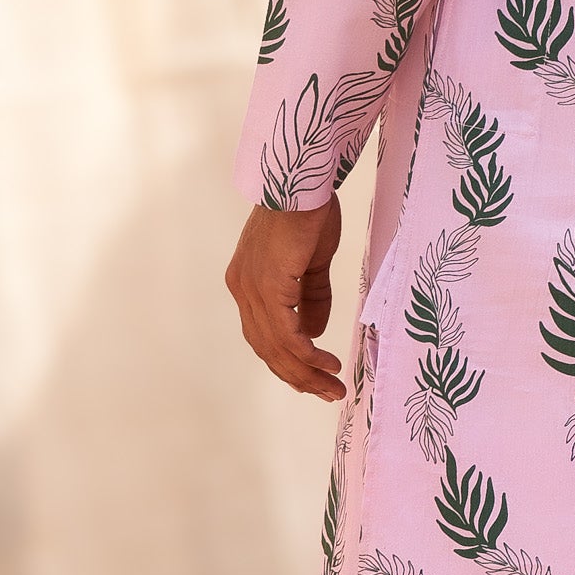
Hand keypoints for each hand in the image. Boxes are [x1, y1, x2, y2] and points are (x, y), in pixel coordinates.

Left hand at [226, 195, 345, 403]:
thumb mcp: (312, 263)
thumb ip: (311, 298)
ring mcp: (252, 289)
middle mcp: (242, 289)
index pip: (263, 335)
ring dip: (306, 372)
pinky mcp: (268, 287)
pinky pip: (287, 334)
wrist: (302, 181)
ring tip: (332, 387)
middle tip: (327, 393)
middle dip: (298, 376)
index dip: (286, 362)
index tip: (312, 379)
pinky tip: (326, 363)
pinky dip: (307, 354)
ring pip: (277, 347)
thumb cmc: (308, 211)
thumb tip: (314, 333)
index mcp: (248, 283)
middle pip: (267, 348)